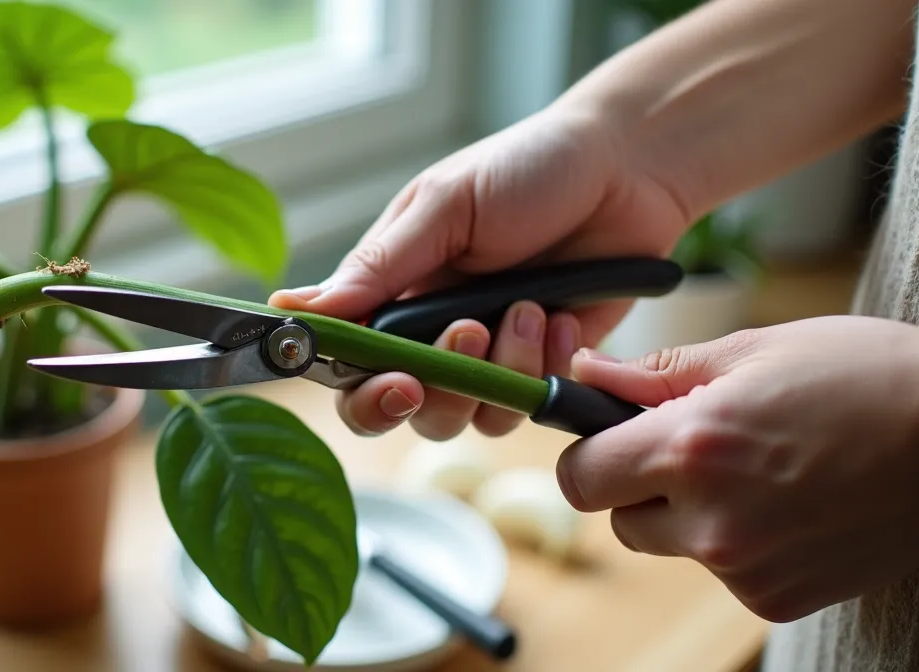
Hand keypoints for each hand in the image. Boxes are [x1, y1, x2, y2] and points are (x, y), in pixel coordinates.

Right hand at [268, 105, 689, 438]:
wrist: (629, 168)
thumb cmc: (529, 168)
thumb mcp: (445, 207)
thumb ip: (376, 268)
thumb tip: (289, 309)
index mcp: (392, 290)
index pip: (349, 366)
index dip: (364, 391)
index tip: (398, 382)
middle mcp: (431, 333)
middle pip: (406, 409)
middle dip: (439, 389)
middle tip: (470, 335)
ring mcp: (488, 356)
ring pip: (470, 417)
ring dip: (502, 371)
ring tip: (532, 308)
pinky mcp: (541, 369)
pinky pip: (528, 406)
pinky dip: (545, 368)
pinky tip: (564, 316)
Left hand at [558, 316, 918, 621]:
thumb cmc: (865, 376)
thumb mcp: (754, 350)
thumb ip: (656, 373)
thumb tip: (586, 374)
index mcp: (692, 448)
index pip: (581, 476)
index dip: (590, 452)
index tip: (612, 436)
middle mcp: (710, 520)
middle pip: (618, 517)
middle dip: (639, 482)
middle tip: (695, 447)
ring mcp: (745, 567)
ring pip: (670, 544)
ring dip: (689, 513)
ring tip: (757, 469)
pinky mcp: (778, 598)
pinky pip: (722, 570)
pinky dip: (739, 541)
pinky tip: (789, 503)